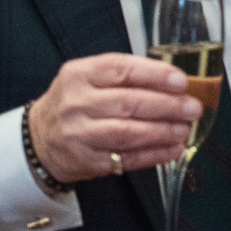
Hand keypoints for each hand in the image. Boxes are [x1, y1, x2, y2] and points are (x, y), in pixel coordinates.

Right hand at [28, 53, 203, 183]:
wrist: (39, 138)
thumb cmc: (74, 102)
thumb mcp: (88, 77)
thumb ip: (124, 75)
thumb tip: (173, 80)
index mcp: (79, 74)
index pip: (121, 70)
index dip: (155, 75)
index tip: (181, 81)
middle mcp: (76, 103)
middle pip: (128, 103)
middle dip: (167, 106)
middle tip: (192, 107)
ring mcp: (79, 134)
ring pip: (128, 133)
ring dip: (163, 131)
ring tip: (185, 129)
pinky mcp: (85, 161)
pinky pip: (125, 159)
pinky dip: (153, 155)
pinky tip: (172, 149)